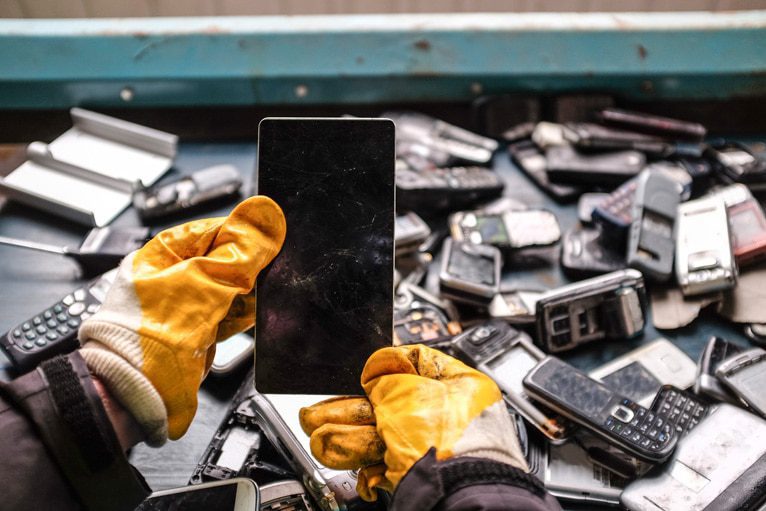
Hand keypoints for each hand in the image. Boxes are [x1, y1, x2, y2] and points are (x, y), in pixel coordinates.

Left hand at [79, 196, 285, 444]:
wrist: (138, 393)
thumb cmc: (149, 337)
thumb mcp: (204, 283)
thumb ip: (241, 251)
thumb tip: (267, 215)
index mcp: (163, 253)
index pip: (216, 230)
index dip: (246, 234)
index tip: (273, 240)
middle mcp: (174, 277)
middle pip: (226, 260)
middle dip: (251, 267)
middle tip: (270, 270)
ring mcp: (187, 306)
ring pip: (232, 289)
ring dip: (251, 293)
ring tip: (264, 295)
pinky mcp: (199, 332)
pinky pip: (231, 314)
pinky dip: (247, 314)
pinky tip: (260, 313)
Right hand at [299, 344, 527, 500]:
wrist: (450, 493)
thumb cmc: (444, 440)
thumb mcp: (406, 392)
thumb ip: (385, 378)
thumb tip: (374, 379)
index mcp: (461, 388)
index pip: (420, 364)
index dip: (389, 366)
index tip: (367, 373)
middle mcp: (449, 416)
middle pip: (391, 404)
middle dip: (350, 408)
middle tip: (321, 410)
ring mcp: (432, 447)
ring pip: (381, 435)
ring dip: (344, 432)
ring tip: (314, 431)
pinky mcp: (417, 473)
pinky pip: (382, 461)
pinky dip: (358, 459)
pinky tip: (332, 453)